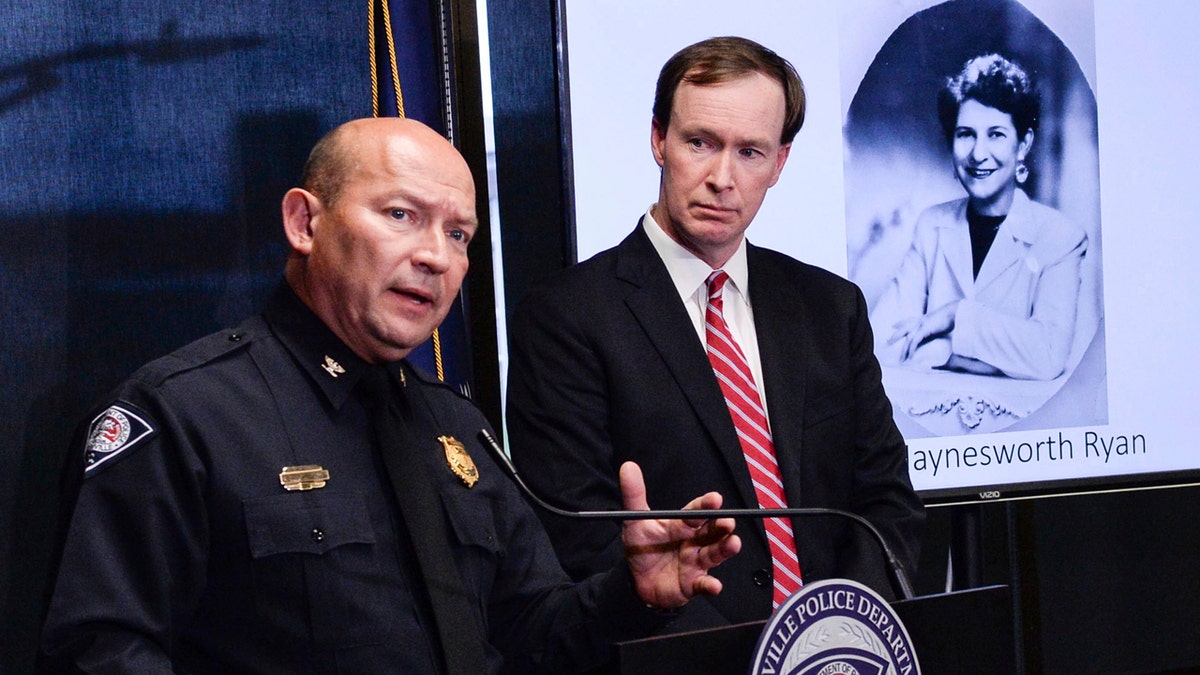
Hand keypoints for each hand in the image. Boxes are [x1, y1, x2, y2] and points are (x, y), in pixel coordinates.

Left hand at [619, 462, 740, 608]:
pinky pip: (704, 585)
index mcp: (682, 525)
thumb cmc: (642, 547)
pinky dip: (710, 586)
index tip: (715, 498)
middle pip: (711, 532)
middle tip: (728, 522)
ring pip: (714, 554)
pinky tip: (715, 586)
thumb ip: (634, 495)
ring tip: (733, 543)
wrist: (635, 580)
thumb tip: (627, 467)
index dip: (706, 505)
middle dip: (721, 526)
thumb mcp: (635, 521)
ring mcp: (695, 563)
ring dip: (725, 549)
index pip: (696, 512)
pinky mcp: (693, 584)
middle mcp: (693, 542)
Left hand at [887, 300, 958, 361]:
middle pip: (903, 328)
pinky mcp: (924, 330)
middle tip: (887, 341)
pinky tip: (909, 357)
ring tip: (900, 359)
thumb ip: (937, 326)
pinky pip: (915, 342)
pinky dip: (911, 350)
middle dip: (895, 336)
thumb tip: (940, 328)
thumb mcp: (942, 321)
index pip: (909, 320)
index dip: (901, 323)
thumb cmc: (952, 316)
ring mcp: (921, 325)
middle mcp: (920, 321)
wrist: (955, 311)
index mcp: (924, 318)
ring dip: (904, 350)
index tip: (893, 326)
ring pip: (908, 339)